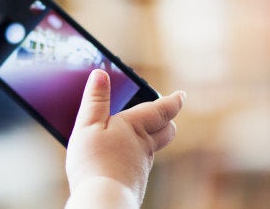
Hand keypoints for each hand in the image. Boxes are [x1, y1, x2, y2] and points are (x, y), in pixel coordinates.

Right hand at [65, 69, 183, 207]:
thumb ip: (95, 100)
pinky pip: (139, 166)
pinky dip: (134, 159)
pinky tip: (120, 161)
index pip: (162, 110)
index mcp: (135, 127)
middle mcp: (144, 147)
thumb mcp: (88, 126)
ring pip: (152, 150)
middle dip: (167, 121)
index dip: (173, 101)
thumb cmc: (94, 163)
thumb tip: (101, 73)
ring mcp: (141, 168)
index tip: (181, 95)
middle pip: (166, 131)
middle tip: (166, 114)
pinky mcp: (134, 184)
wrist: (102, 202)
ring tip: (137, 136)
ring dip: (148, 140)